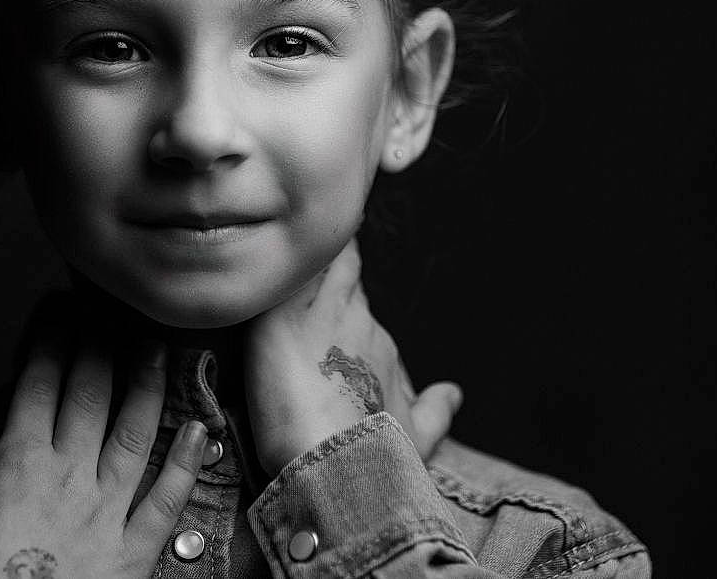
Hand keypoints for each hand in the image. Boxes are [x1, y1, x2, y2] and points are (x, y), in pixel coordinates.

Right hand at [0, 331, 207, 578]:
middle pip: (89, 398)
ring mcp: (106, 513)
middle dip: (99, 349)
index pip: (37, 387)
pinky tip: (201, 430)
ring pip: (133, 436)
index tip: (59, 309)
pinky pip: (166, 502)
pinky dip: (186, 464)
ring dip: (146, 388)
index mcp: (19, 465)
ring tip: (158, 347)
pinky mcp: (134, 553)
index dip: (50, 343)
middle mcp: (69, 478)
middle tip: (109, 313)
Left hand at [244, 237, 462, 475]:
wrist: (341, 463)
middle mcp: (354, 319)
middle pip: (341, 271)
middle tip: (303, 262)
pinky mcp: (277, 320)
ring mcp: (318, 313)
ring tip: (285, 252)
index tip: (332, 287)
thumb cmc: (379, 456)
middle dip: (326, 263)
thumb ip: (436, 410)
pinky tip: (262, 262)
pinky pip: (279, 275)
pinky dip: (273, 269)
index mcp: (378, 342)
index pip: (358, 302)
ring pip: (317, 262)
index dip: (344, 293)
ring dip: (304, 258)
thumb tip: (454, 393)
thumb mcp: (418, 437)